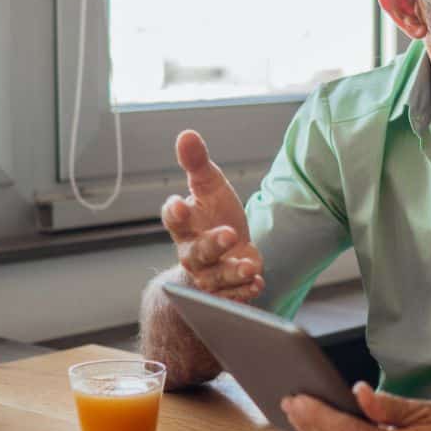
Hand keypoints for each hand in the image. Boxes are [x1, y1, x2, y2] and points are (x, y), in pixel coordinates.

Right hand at [161, 130, 264, 301]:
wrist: (226, 251)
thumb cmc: (214, 214)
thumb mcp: (210, 186)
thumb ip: (197, 164)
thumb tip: (187, 134)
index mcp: (185, 225)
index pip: (174, 218)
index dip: (175, 212)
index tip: (180, 203)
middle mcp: (192, 252)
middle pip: (196, 253)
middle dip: (212, 244)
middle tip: (229, 234)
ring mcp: (209, 274)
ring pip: (215, 278)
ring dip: (233, 272)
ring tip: (250, 265)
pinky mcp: (226, 290)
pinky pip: (232, 296)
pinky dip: (244, 292)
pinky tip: (257, 283)